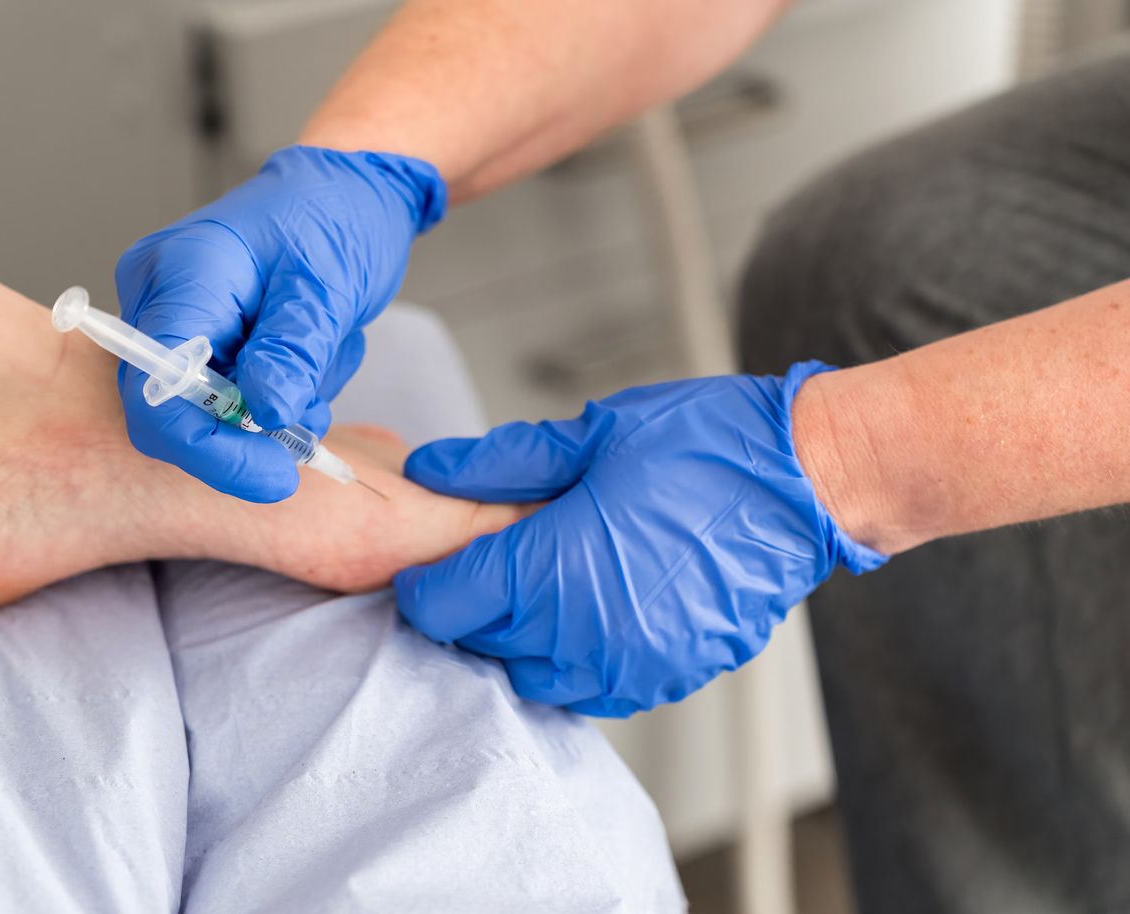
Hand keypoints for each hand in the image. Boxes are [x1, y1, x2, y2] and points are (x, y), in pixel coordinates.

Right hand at [115, 146, 444, 501]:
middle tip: (312, 421)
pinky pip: (230, 396)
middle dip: (248, 434)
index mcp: (182, 273)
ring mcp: (177, 317)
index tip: (276, 474)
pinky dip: (278, 393)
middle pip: (172, 411)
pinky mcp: (202, 335)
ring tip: (325, 355)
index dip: (210, 450)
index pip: (158, 390)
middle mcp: (159, 296)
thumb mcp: (329, 285)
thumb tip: (263, 414)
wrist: (350, 190)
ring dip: (277, 408)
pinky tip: (312, 353)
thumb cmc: (338, 214)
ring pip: (209, 411)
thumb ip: (294, 352)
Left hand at [393, 362, 887, 716]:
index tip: (432, 562)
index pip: (444, 606)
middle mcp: (583, 634)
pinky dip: (573, 661)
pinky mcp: (667, 676)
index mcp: (553, 570)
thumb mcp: (591, 435)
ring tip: (537, 589)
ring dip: (519, 642)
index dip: (426, 584)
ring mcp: (629, 665)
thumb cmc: (706, 448)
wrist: (806, 483)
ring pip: (533, 678)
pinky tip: (588, 613)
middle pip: (481, 647)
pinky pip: (593, 689)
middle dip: (470, 610)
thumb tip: (432, 470)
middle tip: (486, 564)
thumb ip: (500, 462)